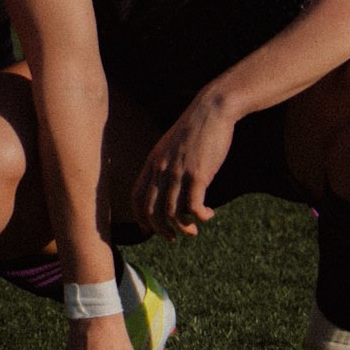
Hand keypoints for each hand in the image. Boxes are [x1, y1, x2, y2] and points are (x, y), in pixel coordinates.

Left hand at [136, 93, 238, 238]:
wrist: (211, 110)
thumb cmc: (195, 129)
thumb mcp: (172, 146)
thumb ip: (167, 165)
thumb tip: (170, 186)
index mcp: (153, 163)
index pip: (137, 196)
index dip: (140, 216)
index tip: (149, 229)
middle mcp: (161, 170)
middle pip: (152, 210)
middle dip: (160, 230)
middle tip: (172, 238)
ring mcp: (178, 173)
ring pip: (172, 213)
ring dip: (183, 228)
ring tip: (193, 231)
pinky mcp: (198, 175)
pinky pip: (194, 207)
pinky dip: (200, 217)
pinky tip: (209, 215)